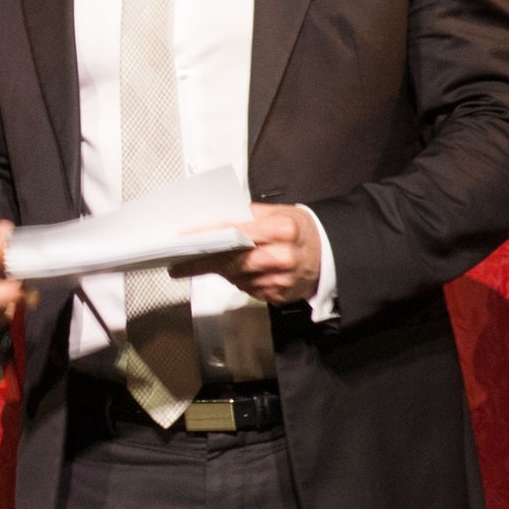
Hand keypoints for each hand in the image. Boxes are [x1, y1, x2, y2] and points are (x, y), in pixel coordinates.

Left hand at [175, 202, 321, 303]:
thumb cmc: (299, 229)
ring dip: (219, 270)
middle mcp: (284, 256)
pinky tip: (234, 271)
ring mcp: (282, 279)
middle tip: (179, 262)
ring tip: (202, 263)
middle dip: (204, 260)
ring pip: (237, 277)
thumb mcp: (279, 211)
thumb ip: (246, 214)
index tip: (184, 237)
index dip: (208, 234)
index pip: (237, 231)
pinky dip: (238, 279)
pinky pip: (248, 289)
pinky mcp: (280, 296)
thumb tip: (212, 216)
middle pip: (234, 260)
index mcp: (283, 229)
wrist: (329, 254)